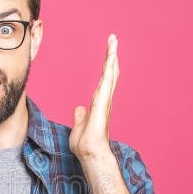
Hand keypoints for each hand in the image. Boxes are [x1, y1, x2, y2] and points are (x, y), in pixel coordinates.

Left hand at [69, 34, 119, 160]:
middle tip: (113, 40)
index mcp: (98, 103)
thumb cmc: (85, 144)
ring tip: (113, 41)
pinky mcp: (102, 102)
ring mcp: (104, 100)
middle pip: (109, 73)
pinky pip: (106, 81)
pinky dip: (109, 68)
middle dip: (111, 56)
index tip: (108, 53)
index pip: (103, 81)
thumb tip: (79, 109)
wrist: (89, 153)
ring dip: (111, 57)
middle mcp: (104, 100)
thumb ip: (80, 116)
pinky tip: (111, 57)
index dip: (106, 66)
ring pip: (110, 73)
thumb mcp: (79, 126)